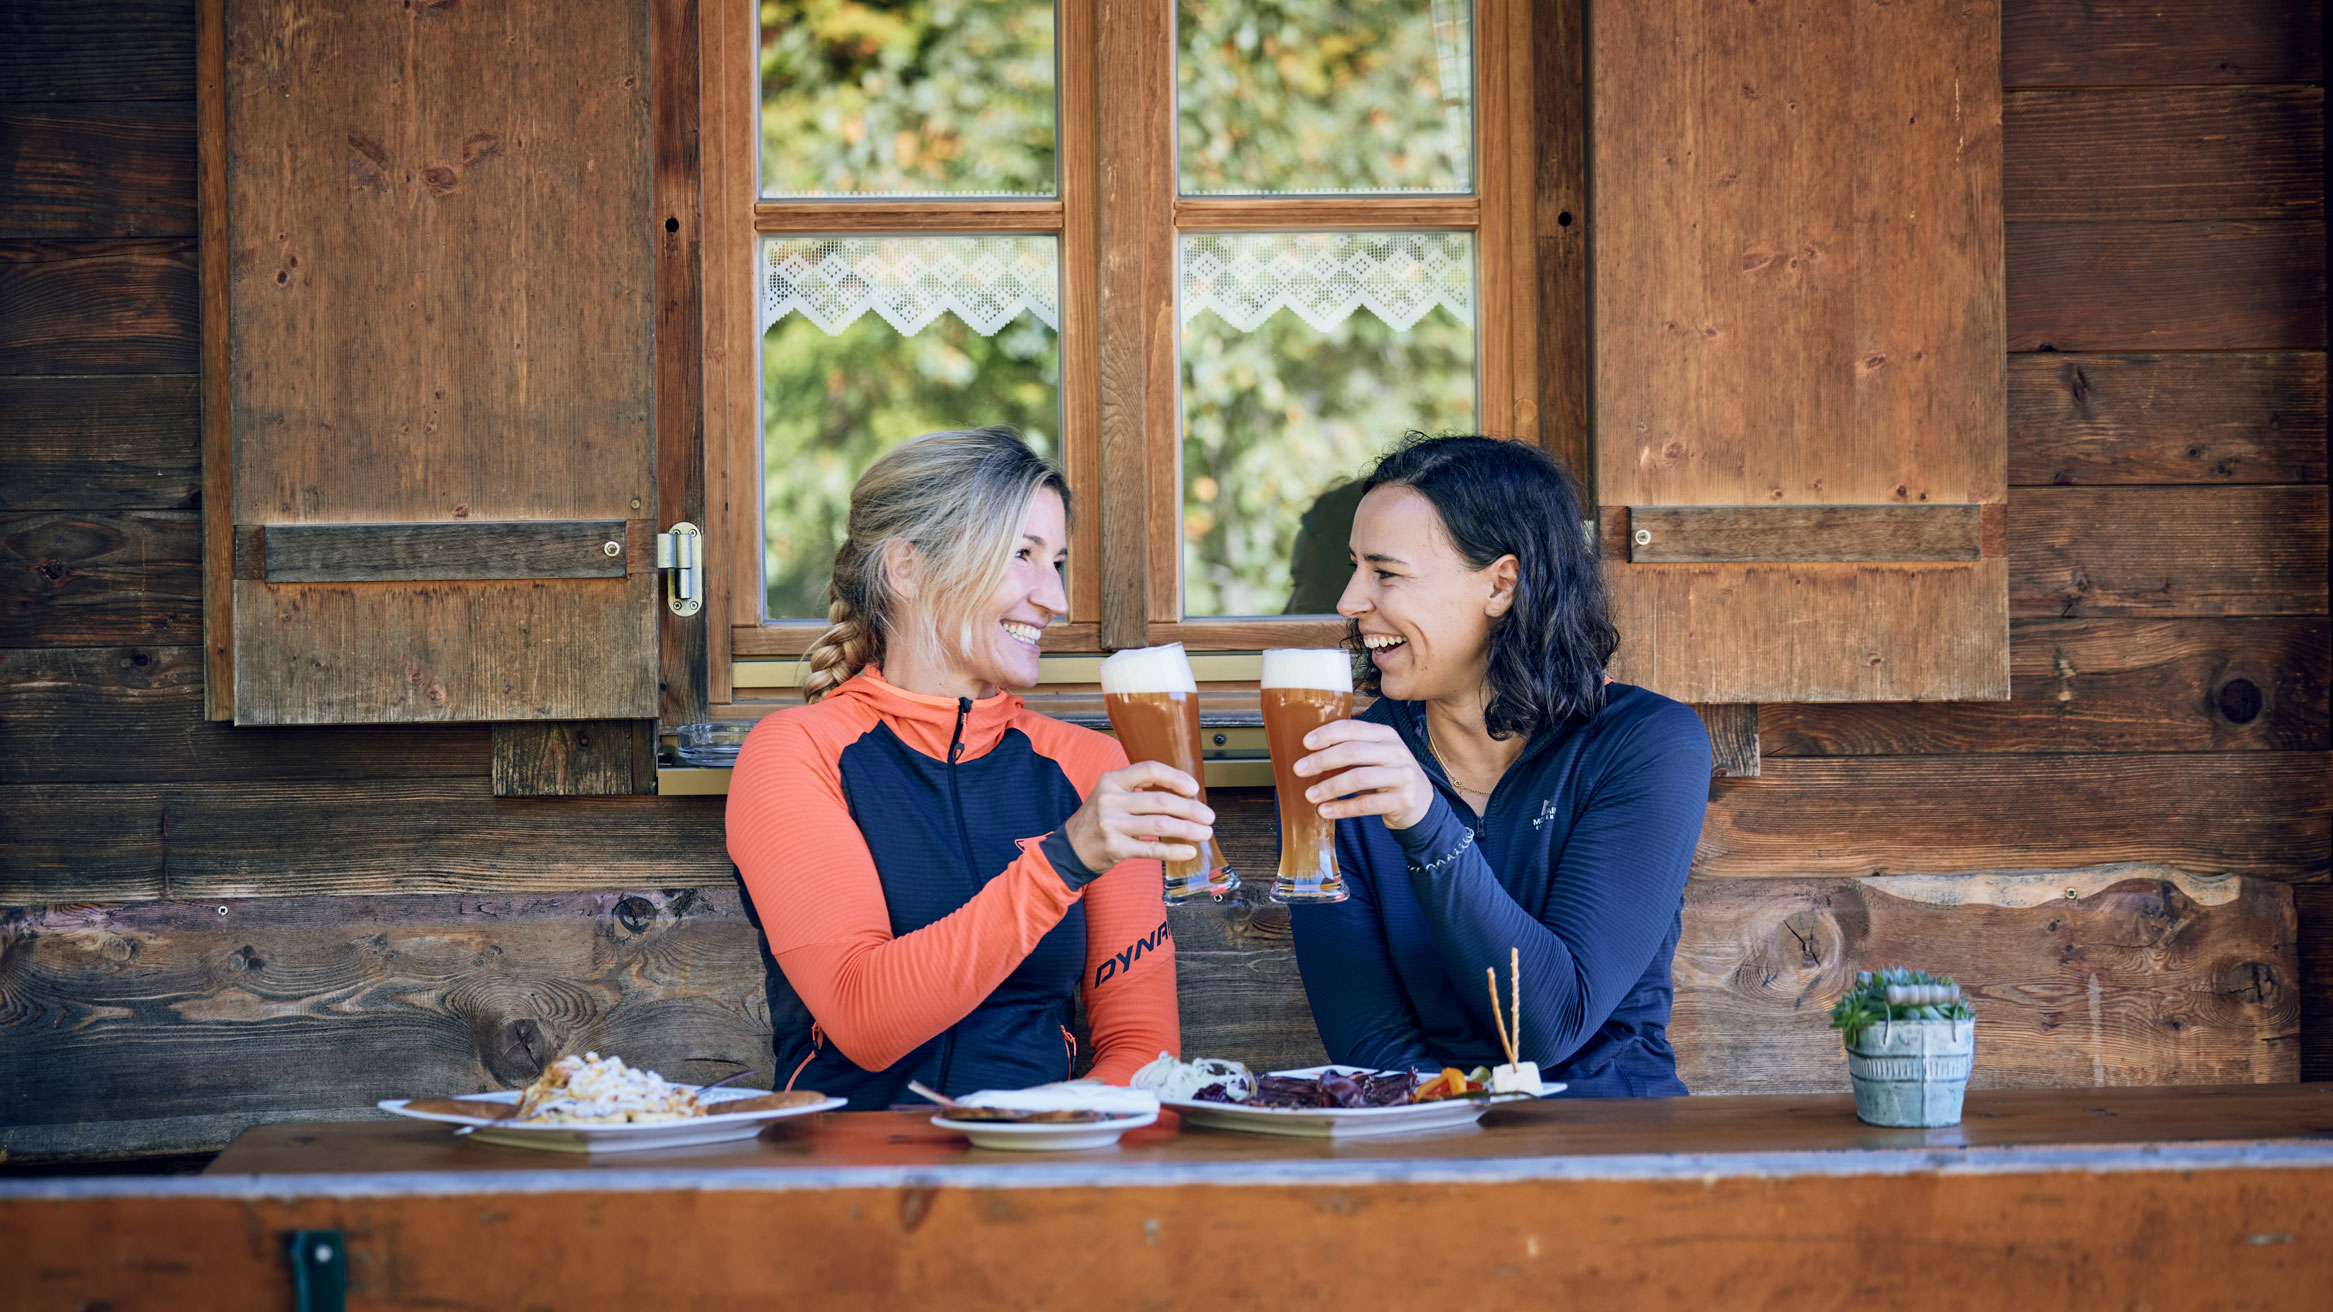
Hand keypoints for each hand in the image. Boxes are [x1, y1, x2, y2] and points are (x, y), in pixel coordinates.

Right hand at [1063, 761, 1215, 871]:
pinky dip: (1173, 850)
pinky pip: (1151, 850)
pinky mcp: (1115, 848)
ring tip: (1204, 832)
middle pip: (1159, 801)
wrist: (1070, 848)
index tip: (1193, 788)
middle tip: (1208, 815)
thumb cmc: (1098, 819)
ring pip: (1159, 825)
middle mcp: (1110, 800)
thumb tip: (1182, 794)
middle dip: (1190, 808)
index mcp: (1112, 780)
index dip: (1175, 778)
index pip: (1149, 770)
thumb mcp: (1111, 794)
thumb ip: (1139, 790)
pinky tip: (1188, 850)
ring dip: (1187, 829)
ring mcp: (1111, 825)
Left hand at [1293, 719, 1434, 830]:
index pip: (1353, 728)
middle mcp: (1396, 751)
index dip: (1327, 734)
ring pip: (1359, 778)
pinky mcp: (1402, 800)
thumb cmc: (1389, 775)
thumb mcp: (1377, 755)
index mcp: (1386, 735)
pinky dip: (1342, 808)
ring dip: (1330, 787)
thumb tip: (1310, 752)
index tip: (1305, 743)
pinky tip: (1325, 811)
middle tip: (1299, 770)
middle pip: (1353, 751)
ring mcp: (1402, 776)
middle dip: (1322, 760)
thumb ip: (1353, 749)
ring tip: (1309, 795)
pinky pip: (1366, 804)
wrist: (1422, 803)